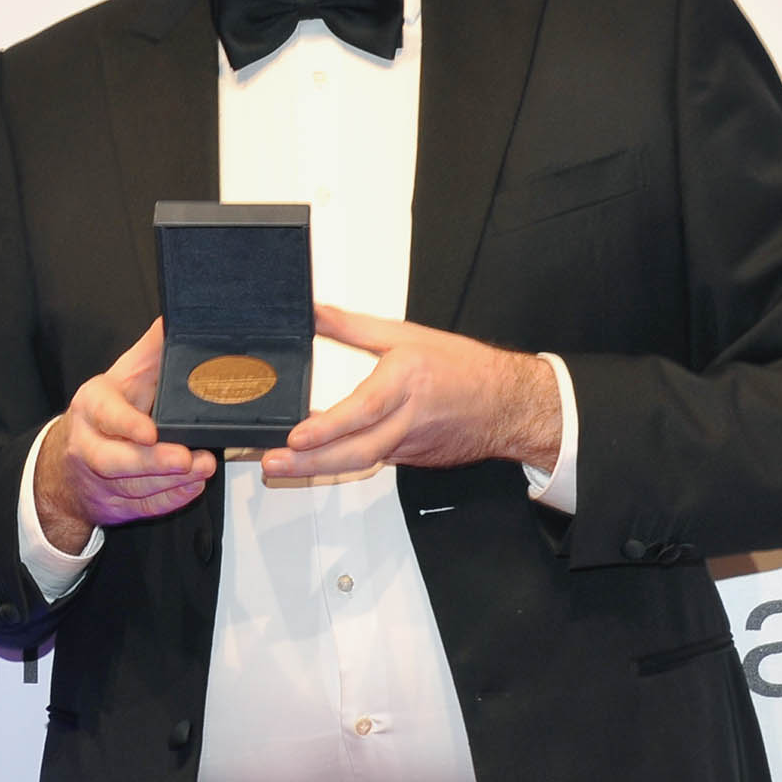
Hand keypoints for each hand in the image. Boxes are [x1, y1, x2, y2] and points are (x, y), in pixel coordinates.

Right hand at [33, 318, 215, 552]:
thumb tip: (176, 315)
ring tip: (202, 468)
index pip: (105, 415)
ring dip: (170, 482)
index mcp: (91, 406)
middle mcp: (88, 445)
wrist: (67, 463)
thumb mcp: (123, 376)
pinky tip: (192, 486)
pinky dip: (169, 499)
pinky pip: (142, 507)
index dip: (127, 424)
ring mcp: (98, 480)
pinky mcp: (114, 505)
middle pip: (115, 460)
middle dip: (153, 462)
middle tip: (189, 458)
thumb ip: (151, 350)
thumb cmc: (106, 411)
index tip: (152, 431)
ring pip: (132, 487)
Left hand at [261, 305, 561, 479]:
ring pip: (360, 463)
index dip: (328, 427)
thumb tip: (313, 312)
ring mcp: (408, 446)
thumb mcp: (406, 334)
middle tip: (273, 463)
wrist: (508, 404)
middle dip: (310, 464)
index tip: (296, 436)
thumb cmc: (463, 367)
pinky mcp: (409, 460)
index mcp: (406, 382)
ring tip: (282, 468)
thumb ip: (353, 327)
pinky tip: (314, 462)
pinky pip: (372, 462)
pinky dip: (341, 464)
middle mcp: (407, 420)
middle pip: (356, 452)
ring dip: (318, 469)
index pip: (363, 410)